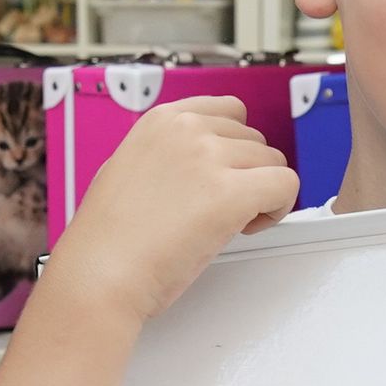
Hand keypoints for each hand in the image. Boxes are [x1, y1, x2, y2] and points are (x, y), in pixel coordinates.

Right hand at [41, 95, 297, 325]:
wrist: (99, 274)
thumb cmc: (107, 240)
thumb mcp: (127, 169)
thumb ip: (167, 155)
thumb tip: (198, 164)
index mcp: (162, 120)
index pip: (230, 110)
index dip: (233, 148)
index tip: (222, 174)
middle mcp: (188, 129)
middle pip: (255, 139)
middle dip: (246, 173)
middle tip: (220, 209)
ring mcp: (210, 158)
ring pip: (274, 162)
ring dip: (261, 193)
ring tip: (230, 223)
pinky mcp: (231, 192)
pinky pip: (286, 185)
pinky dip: (278, 208)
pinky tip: (249, 227)